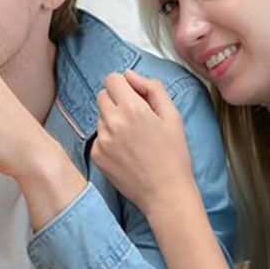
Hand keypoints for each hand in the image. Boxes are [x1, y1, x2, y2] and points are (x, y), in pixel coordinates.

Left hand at [91, 70, 196, 213]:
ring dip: (113, 120)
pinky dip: (109, 140)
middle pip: (103, 95)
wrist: (165, 193)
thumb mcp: (172, 115)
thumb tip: (130, 75)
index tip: (134, 96)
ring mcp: (101, 140)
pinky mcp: (97, 156)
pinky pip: (98, 137)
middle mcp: (112, 122)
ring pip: (100, 117)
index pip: (112, 79)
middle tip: (136, 117)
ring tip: (133, 138)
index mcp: (132, 108)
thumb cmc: (173, 155)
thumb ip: (152, 88)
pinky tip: (126, 152)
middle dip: (117, 101)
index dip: (124, 85)